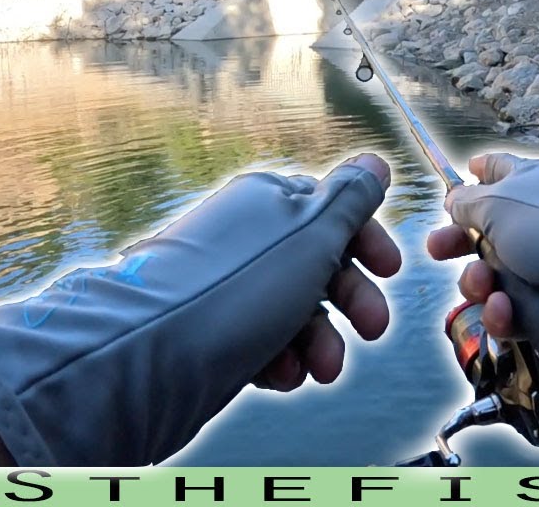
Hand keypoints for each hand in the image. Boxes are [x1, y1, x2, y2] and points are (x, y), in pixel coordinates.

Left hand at [0, 154, 399, 464]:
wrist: (147, 358)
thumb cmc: (236, 288)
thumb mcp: (311, 233)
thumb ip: (351, 199)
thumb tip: (373, 162)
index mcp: (268, 201)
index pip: (331, 209)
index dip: (366, 239)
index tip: (391, 269)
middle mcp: (246, 239)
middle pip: (319, 262)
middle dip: (351, 298)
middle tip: (372, 328)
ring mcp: (227, 288)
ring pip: (295, 309)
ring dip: (321, 339)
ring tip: (323, 368)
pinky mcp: (210, 335)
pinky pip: (262, 342)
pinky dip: (282, 360)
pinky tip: (283, 376)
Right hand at [427, 153, 538, 414]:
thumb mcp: (498, 203)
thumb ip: (468, 202)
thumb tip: (455, 196)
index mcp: (532, 182)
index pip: (499, 171)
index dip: (475, 176)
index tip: (459, 180)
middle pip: (488, 233)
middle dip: (459, 245)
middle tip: (438, 252)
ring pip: (497, 279)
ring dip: (480, 285)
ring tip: (485, 288)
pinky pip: (519, 313)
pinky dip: (507, 314)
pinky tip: (507, 312)